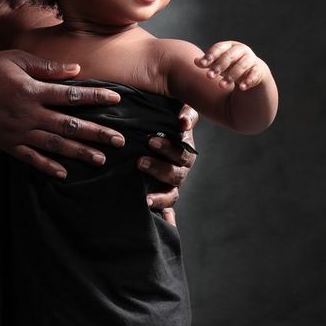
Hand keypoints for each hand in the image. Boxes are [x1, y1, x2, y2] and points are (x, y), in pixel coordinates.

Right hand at [0, 52, 125, 179]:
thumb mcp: (15, 59)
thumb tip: (76, 70)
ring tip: (101, 160)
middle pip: (70, 125)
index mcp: (32, 90)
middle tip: (120, 140)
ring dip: (79, 153)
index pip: (72, 95)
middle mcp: (28, 114)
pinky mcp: (6, 144)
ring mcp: (17, 132)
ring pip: (55, 145)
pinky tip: (64, 173)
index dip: (96, 97)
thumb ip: (46, 66)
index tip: (117, 99)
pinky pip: (30, 158)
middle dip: (97, 132)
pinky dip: (47, 166)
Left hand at [139, 105, 197, 225]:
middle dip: (158, 168)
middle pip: (175, 174)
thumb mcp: (175, 111)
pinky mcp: (163, 194)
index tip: (151, 141)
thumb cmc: (163, 119)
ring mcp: (172, 184)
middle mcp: (181, 169)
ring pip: (171, 194)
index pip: (182, 152)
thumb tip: (184, 122)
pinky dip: (163, 213)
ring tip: (142, 193)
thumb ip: (186, 113)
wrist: (149, 133)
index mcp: (184, 150)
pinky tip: (153, 214)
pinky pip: (166, 209)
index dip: (170, 149)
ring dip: (159, 195)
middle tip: (140, 161)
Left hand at [194, 41, 266, 89]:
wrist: (251, 70)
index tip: (202, 65)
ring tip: (221, 85)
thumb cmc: (229, 65)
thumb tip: (195, 61)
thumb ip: (206, 62)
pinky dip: (248, 81)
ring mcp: (251, 59)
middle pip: (229, 56)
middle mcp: (241, 50)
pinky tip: (241, 88)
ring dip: (231, 76)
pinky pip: (253, 75)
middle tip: (209, 76)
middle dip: (219, 66)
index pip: (219, 48)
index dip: (210, 56)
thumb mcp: (217, 63)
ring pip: (241, 66)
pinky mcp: (258, 70)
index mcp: (229, 46)